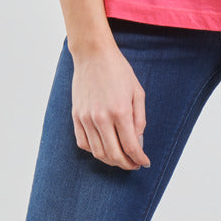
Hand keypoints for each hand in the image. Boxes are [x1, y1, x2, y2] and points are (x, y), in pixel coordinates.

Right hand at [71, 42, 150, 169]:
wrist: (93, 55)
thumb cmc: (118, 71)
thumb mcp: (137, 92)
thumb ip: (140, 119)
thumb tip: (138, 141)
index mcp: (120, 112)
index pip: (131, 147)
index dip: (139, 159)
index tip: (145, 163)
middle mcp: (101, 118)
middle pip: (114, 154)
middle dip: (127, 164)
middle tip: (134, 164)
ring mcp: (86, 118)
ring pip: (98, 152)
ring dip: (111, 161)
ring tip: (121, 159)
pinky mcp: (76, 116)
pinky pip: (83, 143)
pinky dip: (94, 151)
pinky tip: (104, 149)